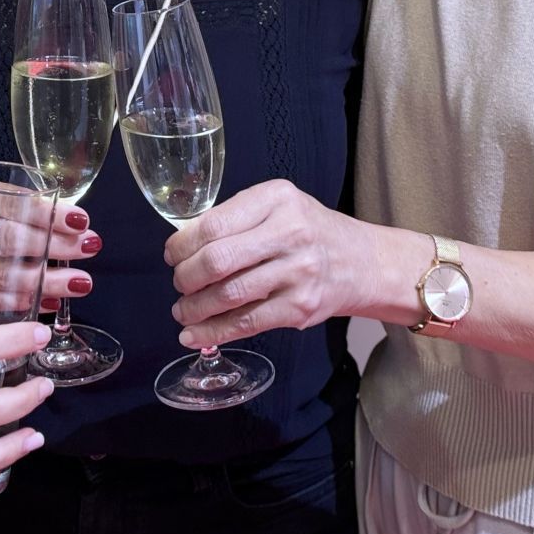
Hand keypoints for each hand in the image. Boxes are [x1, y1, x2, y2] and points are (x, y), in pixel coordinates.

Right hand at [0, 200, 103, 310]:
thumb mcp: (0, 200)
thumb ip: (30, 208)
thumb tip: (78, 226)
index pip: (15, 204)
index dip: (49, 215)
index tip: (81, 222)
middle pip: (10, 241)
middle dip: (55, 246)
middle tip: (88, 248)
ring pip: (5, 276)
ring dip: (48, 282)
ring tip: (80, 282)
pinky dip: (26, 303)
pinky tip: (52, 302)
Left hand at [164, 180, 374, 348]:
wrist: (361, 262)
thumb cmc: (309, 231)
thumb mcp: (278, 206)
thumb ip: (236, 218)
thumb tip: (183, 244)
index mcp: (277, 199)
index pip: (214, 224)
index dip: (183, 244)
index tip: (172, 255)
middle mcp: (290, 233)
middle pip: (217, 261)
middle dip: (185, 277)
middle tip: (178, 283)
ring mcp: (297, 273)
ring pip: (228, 296)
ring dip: (194, 308)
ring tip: (182, 310)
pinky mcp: (299, 308)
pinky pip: (246, 323)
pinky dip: (213, 332)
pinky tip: (194, 334)